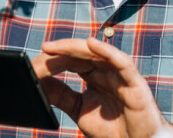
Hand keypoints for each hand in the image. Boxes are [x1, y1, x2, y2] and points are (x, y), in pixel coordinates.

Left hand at [32, 37, 171, 137]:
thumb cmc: (113, 130)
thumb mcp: (79, 110)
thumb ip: (61, 96)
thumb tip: (37, 83)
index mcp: (94, 76)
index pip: (73, 60)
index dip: (56, 58)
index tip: (37, 60)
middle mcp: (107, 71)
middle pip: (83, 53)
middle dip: (62, 49)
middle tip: (44, 48)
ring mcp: (121, 75)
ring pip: (98, 53)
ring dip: (76, 47)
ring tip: (57, 46)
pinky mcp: (135, 82)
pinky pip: (121, 62)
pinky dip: (107, 51)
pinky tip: (91, 44)